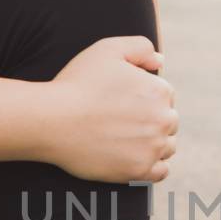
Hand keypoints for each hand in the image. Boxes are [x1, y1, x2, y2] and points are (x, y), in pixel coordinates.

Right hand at [37, 36, 178, 182]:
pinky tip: (134, 157)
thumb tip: (160, 61)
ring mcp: (153, 148)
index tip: (125, 102)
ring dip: (154, 143)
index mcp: (159, 90)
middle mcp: (163, 119)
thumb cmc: (76, 83)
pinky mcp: (139, 171)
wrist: (51, 120)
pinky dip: (152, 166)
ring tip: (127, 139)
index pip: (165, 95)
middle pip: (169, 121)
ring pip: (167, 146)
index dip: (145, 97)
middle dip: (152, 120)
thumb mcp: (108, 49)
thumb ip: (140, 47)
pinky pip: (161, 171)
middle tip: (124, 121)